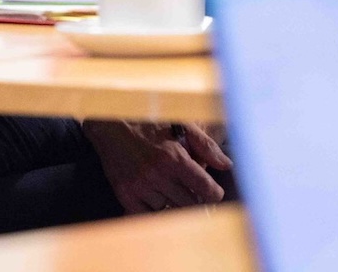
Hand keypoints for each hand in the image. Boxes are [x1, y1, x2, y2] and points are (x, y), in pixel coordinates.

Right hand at [83, 120, 230, 213]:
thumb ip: (206, 146)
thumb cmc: (150, 123)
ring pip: (169, 210)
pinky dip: (155, 210)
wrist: (110, 126)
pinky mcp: (126, 195)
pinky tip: (157, 198)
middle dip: (196, 199)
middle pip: (190, 203)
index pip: (205, 188)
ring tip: (171, 189)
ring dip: (174, 203)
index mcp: (174, 157)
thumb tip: (226, 165)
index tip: (213, 192)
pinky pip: (148, 215)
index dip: (214, 193)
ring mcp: (140, 187)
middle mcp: (157, 175)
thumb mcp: (182, 126)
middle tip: (193, 191)